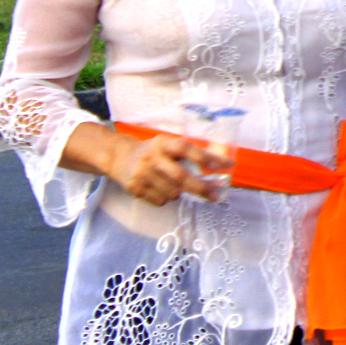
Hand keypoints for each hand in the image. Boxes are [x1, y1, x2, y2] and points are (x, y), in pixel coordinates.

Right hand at [104, 131, 228, 205]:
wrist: (119, 158)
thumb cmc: (154, 151)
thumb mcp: (169, 145)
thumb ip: (191, 153)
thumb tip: (222, 165)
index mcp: (163, 143)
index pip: (186, 149)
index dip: (206, 157)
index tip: (226, 165)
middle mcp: (152, 158)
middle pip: (180, 176)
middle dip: (201, 187)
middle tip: (216, 195)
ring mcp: (142, 175)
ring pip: (173, 192)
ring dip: (181, 192)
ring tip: (176, 184)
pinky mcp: (135, 189)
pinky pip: (161, 201)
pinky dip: (167, 197)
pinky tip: (162, 188)